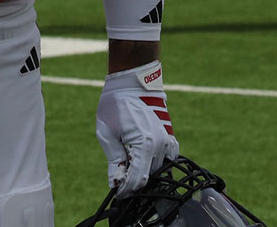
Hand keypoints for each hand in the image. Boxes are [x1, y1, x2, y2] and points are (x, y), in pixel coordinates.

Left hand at [96, 61, 178, 197]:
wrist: (133, 83)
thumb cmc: (116, 105)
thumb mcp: (106, 133)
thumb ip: (114, 159)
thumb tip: (116, 183)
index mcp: (144, 144)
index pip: (137, 179)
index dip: (126, 190)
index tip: (117, 193)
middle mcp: (160, 145)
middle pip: (148, 176)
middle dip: (133, 182)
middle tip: (119, 181)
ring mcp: (167, 141)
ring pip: (157, 169)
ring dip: (144, 171)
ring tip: (128, 167)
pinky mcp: (170, 136)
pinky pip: (167, 159)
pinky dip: (156, 163)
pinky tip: (142, 159)